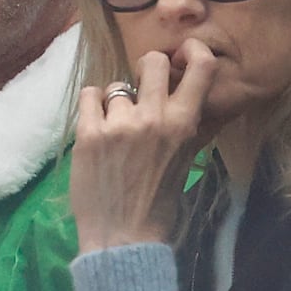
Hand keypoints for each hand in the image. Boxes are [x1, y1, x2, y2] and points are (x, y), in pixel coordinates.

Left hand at [70, 40, 217, 252]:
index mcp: (184, 126)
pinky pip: (89, 95)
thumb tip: (198, 100)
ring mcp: (119, 124)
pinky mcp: (89, 133)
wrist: (123, 238)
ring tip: (116, 128)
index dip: (194, 51)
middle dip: (148, 69)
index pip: (202, 68)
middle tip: (142, 89)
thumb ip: (190, 129)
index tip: (184, 54)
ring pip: (117, 85)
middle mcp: (154, 118)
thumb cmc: (158, 205)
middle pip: (153, 60)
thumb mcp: (185, 163)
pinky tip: (96, 126)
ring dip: (116, 102)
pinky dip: (92, 107)